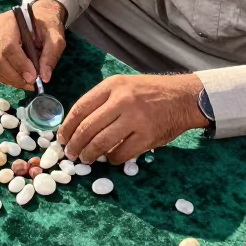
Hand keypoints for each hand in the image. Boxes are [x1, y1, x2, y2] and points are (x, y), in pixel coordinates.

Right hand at [0, 0, 66, 89]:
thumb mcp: (55, 37)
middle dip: (15, 76)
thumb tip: (44, 77)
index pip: (9, 45)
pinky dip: (6, 79)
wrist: (39, 17)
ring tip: (27, 83)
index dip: (20, 64)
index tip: (33, 77)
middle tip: (31, 84)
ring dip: (11, 80)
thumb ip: (51, 55)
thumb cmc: (46, 25)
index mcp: (9, 21)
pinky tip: (19, 80)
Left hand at [58, 73, 208, 163]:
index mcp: (113, 86)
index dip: (67, 127)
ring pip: (101, 143)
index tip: (62, 138)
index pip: (80, 108)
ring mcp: (136, 119)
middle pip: (87, 128)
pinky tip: (110, 159)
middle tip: (71, 154)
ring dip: (89, 155)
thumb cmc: (150, 92)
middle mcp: (122, 100)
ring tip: (86, 159)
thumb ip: (102, 101)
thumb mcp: (124, 85)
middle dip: (75, 145)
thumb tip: (77, 125)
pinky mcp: (147, 136)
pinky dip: (112, 159)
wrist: (183, 97)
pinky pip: (121, 153)